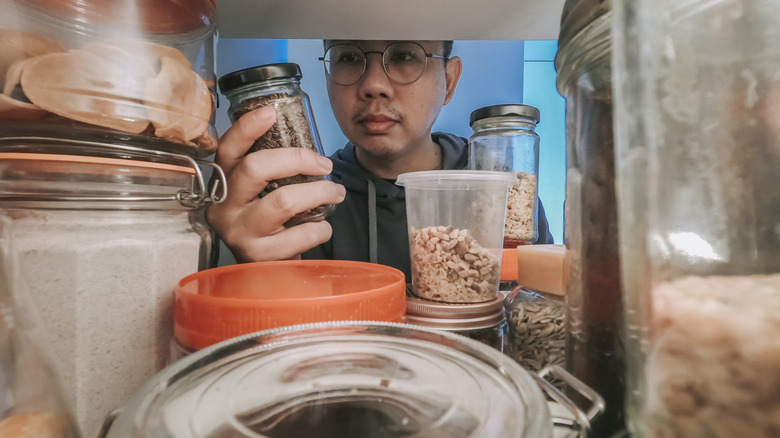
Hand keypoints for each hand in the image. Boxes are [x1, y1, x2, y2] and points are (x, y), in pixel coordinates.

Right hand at [206, 106, 346, 262]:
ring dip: (319, 192)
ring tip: (336, 193)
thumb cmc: (267, 225)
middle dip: (299, 159)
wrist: (263, 275)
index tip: (271, 112)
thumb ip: (269, 170)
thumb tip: (303, 143)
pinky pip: (299, 234)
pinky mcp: (259, 256)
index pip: (228, 149)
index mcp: (223, 184)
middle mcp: (225, 207)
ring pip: (283, 201)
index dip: (247, 128)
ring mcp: (240, 233)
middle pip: (256, 168)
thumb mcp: (259, 194)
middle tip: (325, 165)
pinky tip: (323, 227)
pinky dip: (320, 228)